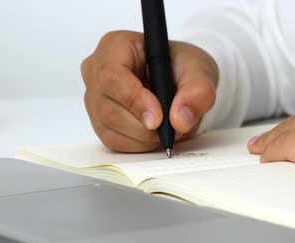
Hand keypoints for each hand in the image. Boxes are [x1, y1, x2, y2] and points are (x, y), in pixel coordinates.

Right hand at [81, 30, 218, 152]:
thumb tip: (179, 120)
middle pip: (108, 107)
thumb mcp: (200, 69)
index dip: (133, 100)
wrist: (177, 80)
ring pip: (109, 127)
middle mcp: (95, 70)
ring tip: (168, 128)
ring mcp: (93, 97)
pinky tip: (154, 134)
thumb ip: (197, 91)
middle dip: (143, 125)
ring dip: (143, 137)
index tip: (158, 118)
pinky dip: (137, 144)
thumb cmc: (181, 66)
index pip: (111, 76)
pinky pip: (112, 140)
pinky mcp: (98, 120)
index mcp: (114, 46)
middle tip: (172, 127)